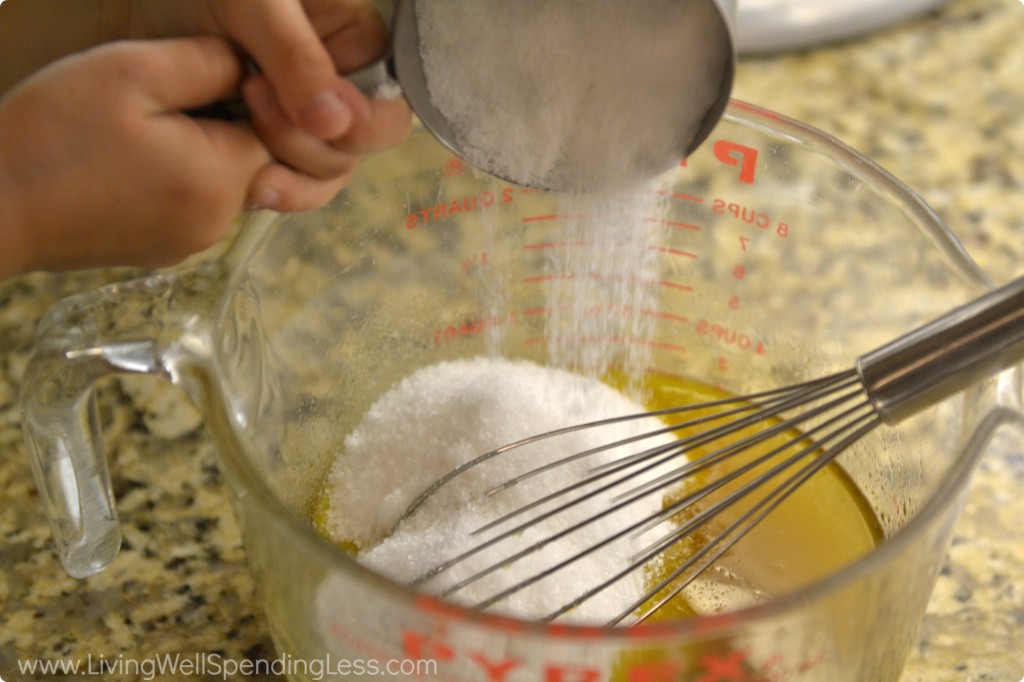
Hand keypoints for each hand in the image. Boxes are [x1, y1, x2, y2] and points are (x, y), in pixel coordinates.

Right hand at [0, 37, 272, 275]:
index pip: (272, 128)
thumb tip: (251, 65)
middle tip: (153, 99)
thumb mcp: (131, 72)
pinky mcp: (159, 251)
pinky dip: (166, 177)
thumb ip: (207, 63)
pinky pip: (185, 203)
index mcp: (221, 180)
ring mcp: (188, 244)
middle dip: (214, 121)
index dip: (241, 93)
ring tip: (131, 129)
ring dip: (188, 148)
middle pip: (247, 157)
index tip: (191, 76)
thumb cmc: (52, 134)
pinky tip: (121, 160)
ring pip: (215, 180)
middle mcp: (217, 223)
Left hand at [129, 0, 411, 209]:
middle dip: (313, 145)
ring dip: (292, 173)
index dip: (359, 120)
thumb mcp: (245, 2)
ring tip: (244, 149)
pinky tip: (248, 187)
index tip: (309, 113)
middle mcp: (336, 83)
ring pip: (328, 173)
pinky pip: (292, 186)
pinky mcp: (266, 145)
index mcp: (349, 38)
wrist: (119, 8)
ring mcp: (302, 119)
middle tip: (251, 101)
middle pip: (360, 145)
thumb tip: (335, 123)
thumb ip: (294, 55)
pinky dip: (274, 190)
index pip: (389, 99)